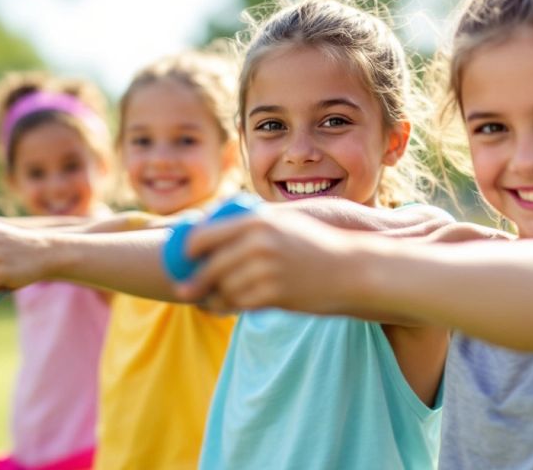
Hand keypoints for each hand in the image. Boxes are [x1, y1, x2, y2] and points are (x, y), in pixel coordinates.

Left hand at [175, 210, 358, 314]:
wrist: (349, 270)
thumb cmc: (314, 246)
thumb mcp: (283, 224)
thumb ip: (251, 226)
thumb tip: (215, 228)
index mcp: (256, 222)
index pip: (204, 235)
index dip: (187, 250)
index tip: (184, 260)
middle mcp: (257, 244)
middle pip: (210, 266)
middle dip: (194, 281)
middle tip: (184, 290)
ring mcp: (266, 270)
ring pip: (223, 288)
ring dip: (213, 298)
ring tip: (207, 302)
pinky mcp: (274, 295)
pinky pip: (239, 304)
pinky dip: (228, 308)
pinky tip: (224, 309)